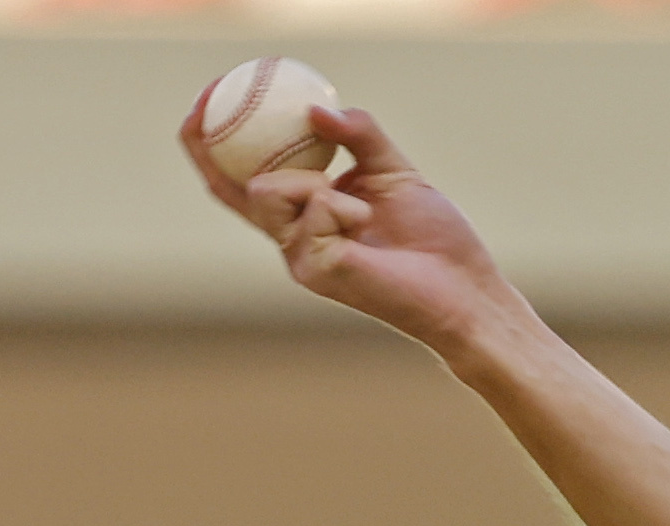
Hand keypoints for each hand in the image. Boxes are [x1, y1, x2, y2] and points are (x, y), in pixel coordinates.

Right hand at [178, 93, 532, 358]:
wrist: (463, 287)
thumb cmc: (432, 237)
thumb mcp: (393, 169)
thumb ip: (359, 135)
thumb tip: (317, 110)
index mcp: (304, 213)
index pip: (240, 180)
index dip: (209, 141)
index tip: (206, 95)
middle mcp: (292, 237)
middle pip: (230, 187)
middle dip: (209, 144)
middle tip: (210, 97)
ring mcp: (299, 257)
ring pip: (267, 191)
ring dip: (311, 181)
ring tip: (359, 204)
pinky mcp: (315, 271)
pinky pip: (313, 210)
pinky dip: (343, 204)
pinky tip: (368, 223)